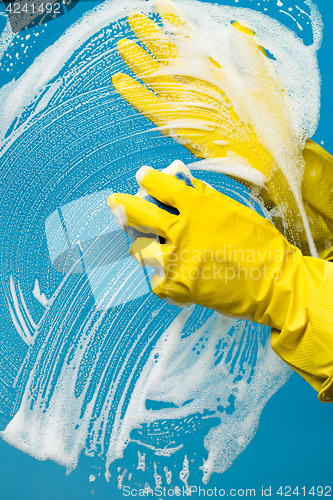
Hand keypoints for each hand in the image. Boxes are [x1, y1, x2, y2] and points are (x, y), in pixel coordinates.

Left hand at [107, 164, 327, 331]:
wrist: (274, 283)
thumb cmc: (260, 244)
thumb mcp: (234, 210)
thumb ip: (204, 197)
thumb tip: (184, 184)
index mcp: (197, 206)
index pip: (161, 185)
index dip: (148, 178)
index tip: (142, 176)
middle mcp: (181, 230)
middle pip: (137, 213)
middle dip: (122, 205)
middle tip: (115, 203)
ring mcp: (175, 259)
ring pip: (139, 249)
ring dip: (140, 244)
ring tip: (144, 244)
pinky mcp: (176, 286)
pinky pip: (154, 279)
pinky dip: (159, 275)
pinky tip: (168, 272)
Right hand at [112, 0, 318, 255]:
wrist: (269, 156)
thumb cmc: (271, 120)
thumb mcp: (265, 80)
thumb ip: (249, 55)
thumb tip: (236, 27)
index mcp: (218, 72)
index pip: (193, 42)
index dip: (177, 23)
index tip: (161, 5)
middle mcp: (199, 86)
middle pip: (169, 58)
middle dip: (152, 37)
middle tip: (133, 19)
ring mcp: (187, 106)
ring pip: (157, 80)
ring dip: (140, 63)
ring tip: (123, 45)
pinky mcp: (179, 126)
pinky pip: (153, 108)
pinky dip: (136, 96)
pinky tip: (120, 81)